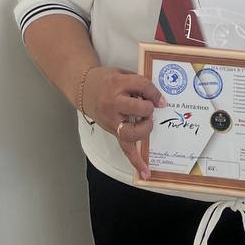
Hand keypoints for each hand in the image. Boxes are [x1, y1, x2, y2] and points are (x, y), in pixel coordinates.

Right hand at [83, 66, 165, 180]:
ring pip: (131, 131)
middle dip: (148, 108)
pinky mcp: (112, 131)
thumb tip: (157, 97)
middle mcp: (114, 103)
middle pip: (138, 108)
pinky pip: (124, 148)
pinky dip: (135, 161)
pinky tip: (145, 171)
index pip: (141, 85)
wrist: (83, 88)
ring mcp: (112, 119)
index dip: (155, 93)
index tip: (161, 100)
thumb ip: (137, 82)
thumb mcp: (121, 73)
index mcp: (117, 84)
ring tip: (147, 123)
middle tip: (150, 108)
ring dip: (144, 129)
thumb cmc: (104, 79)